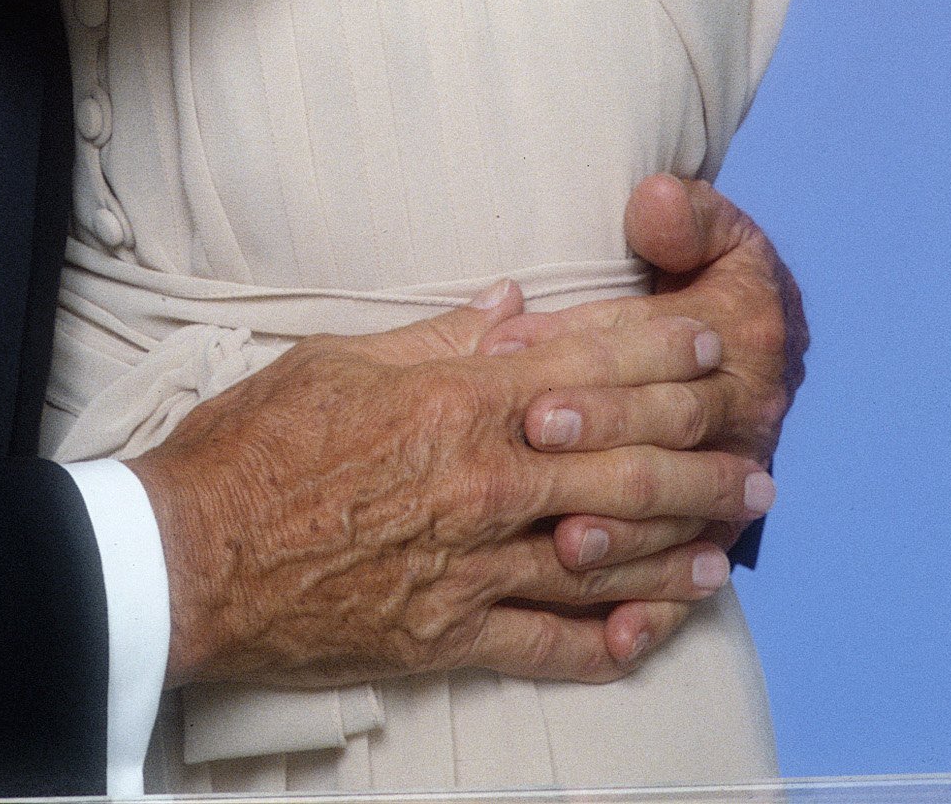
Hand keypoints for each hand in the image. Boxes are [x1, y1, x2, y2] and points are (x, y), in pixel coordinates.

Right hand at [131, 292, 767, 691]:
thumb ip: (438, 338)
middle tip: (755, 452)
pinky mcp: (453, 637)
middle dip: (698, 453)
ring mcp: (473, 569)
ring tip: (734, 539)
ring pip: (607, 559)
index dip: (656, 355)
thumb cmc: (255, 445)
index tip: (706, 345)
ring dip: (680, 547)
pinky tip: (656, 629)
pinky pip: (554, 645)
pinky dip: (612, 640)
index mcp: (454, 405)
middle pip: (619, 464)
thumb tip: (514, 306)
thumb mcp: (340, 362)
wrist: (195, 555)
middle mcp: (482, 486)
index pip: (584, 370)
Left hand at [478, 174, 803, 636]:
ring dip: (624, 535)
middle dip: (597, 435)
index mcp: (728, 339)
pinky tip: (620, 637)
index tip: (518, 352)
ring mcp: (723, 486)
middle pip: (660, 434)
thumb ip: (685, 217)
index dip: (589, 353)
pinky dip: (657, 611)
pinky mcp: (710, 534)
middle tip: (532, 434)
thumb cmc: (710, 271)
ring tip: (565, 544)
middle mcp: (732, 420)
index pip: (650, 350)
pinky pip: (687, 583)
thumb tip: (655, 202)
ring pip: (672, 519)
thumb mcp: (707, 228)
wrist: (755, 336)